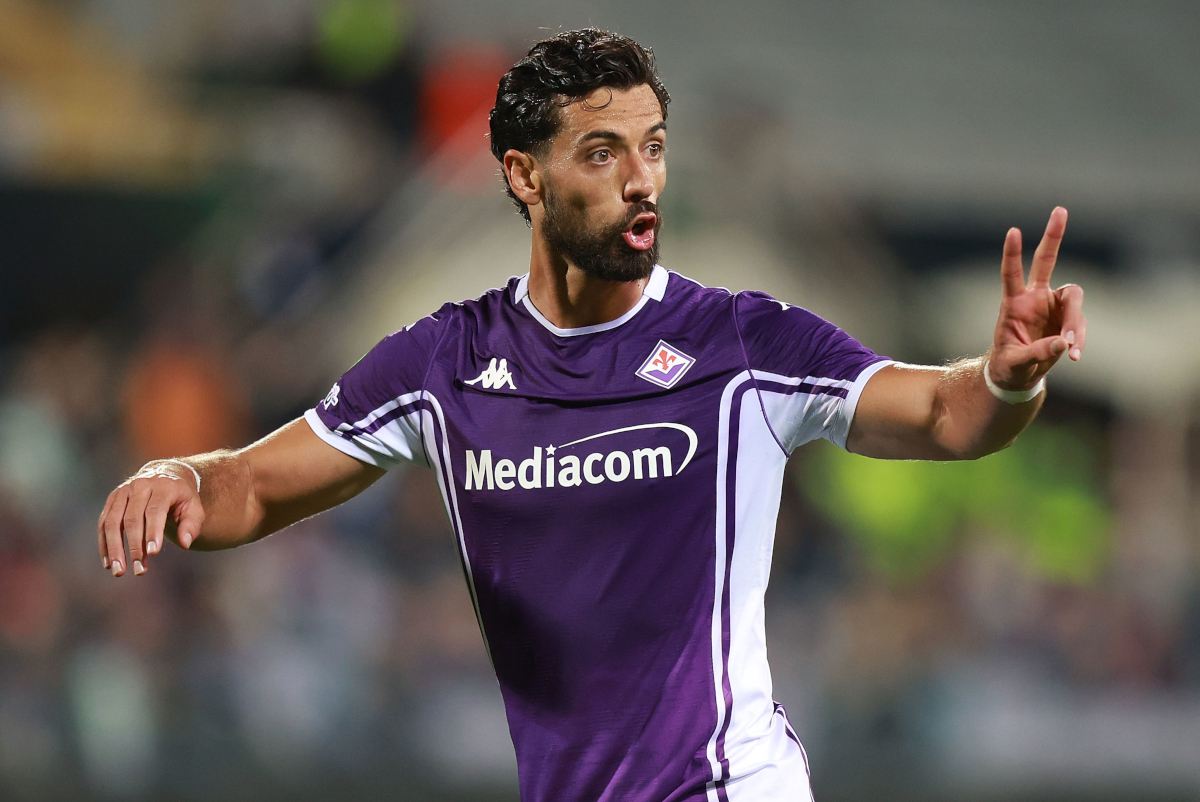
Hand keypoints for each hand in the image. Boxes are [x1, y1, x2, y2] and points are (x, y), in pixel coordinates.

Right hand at [97, 462, 205, 576]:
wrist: (165, 475)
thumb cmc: (182, 498)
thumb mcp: (195, 508)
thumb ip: (192, 525)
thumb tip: (184, 543)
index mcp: (163, 486)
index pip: (155, 510)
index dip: (153, 532)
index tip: (152, 554)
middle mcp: (140, 486)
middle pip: (132, 518)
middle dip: (134, 546)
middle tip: (138, 570)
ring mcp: (123, 491)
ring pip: (112, 522)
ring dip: (114, 549)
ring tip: (119, 571)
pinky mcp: (112, 499)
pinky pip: (103, 523)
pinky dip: (104, 544)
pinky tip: (109, 562)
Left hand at [990, 206, 1085, 389]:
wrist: (1018, 375)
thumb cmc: (1010, 365)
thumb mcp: (1016, 362)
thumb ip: (1037, 353)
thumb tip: (1063, 343)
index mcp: (1014, 303)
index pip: (1011, 273)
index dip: (1013, 253)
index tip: (1013, 231)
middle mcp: (1035, 298)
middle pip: (1046, 261)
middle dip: (1053, 235)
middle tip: (1060, 209)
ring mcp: (1053, 306)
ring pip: (1073, 300)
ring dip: (1075, 322)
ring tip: (1072, 349)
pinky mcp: (1068, 320)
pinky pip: (1080, 325)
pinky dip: (1080, 339)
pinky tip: (1075, 355)